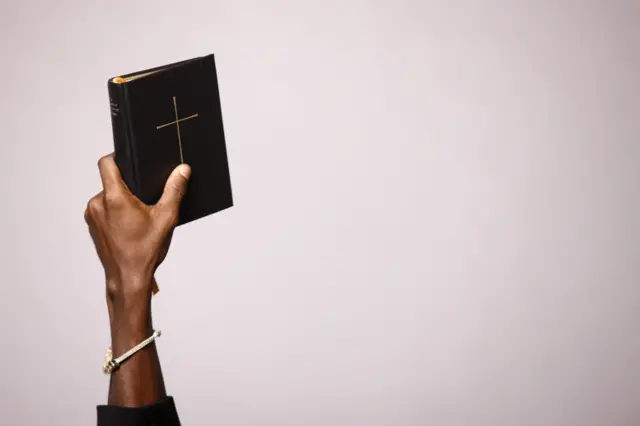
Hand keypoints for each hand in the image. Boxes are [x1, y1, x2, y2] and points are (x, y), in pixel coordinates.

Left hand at [85, 154, 190, 324]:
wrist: (127, 279)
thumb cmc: (145, 252)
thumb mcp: (166, 218)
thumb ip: (174, 190)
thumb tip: (183, 170)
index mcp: (114, 198)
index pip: (107, 163)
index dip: (119, 156)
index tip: (133, 160)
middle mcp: (98, 203)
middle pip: (111, 180)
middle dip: (129, 185)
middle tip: (146, 197)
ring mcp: (92, 215)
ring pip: (108, 195)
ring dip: (122, 200)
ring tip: (140, 215)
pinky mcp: (92, 226)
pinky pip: (103, 209)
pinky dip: (116, 212)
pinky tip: (131, 225)